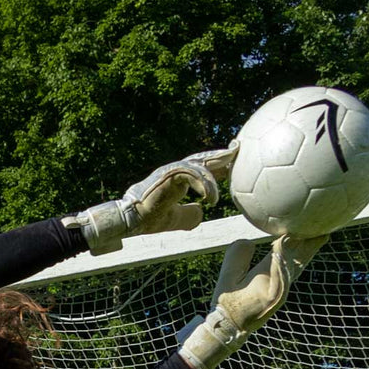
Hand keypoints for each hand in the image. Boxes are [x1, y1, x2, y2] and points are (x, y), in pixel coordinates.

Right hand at [120, 144, 237, 235]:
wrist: (132, 219)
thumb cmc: (150, 218)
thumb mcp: (176, 219)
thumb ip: (189, 214)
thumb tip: (201, 212)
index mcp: (178, 178)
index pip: (201, 167)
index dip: (218, 164)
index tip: (233, 161)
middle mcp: (175, 170)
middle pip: (203, 158)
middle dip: (221, 155)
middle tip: (237, 150)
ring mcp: (171, 171)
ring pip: (199, 167)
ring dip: (211, 181)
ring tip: (216, 197)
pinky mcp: (168, 175)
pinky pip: (191, 174)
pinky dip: (202, 185)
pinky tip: (209, 199)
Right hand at [178, 234, 325, 368]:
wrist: (231, 329)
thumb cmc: (226, 304)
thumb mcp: (226, 278)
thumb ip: (237, 256)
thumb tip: (251, 242)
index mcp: (268, 282)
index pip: (281, 253)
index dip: (288, 237)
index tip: (296, 222)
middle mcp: (281, 287)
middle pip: (297, 257)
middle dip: (307, 240)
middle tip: (320, 224)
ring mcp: (284, 291)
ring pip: (299, 265)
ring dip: (309, 249)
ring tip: (321, 235)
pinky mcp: (282, 294)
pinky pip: (295, 272)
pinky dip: (301, 259)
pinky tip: (306, 253)